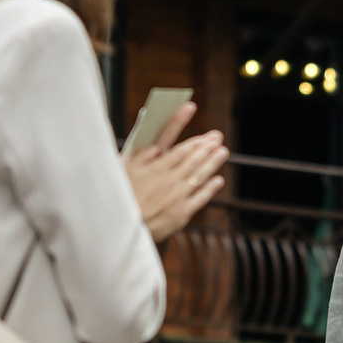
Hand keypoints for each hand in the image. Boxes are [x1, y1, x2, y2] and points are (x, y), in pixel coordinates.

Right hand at [127, 102, 227, 242]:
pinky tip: (218, 180)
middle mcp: (170, 179)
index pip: (178, 146)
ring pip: (200, 175)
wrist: (122, 228)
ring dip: (212, 162)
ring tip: (223, 152)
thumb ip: (140, 152)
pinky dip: (210, 188)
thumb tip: (155, 139)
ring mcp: (178, 195)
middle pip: (193, 159)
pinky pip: (200, 198)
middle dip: (207, 146)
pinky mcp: (182, 213)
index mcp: (156, 167)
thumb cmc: (119, 196)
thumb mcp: (123, 169)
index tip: (194, 115)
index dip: (191, 134)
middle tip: (217, 136)